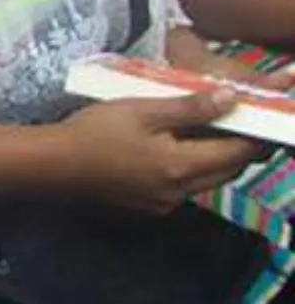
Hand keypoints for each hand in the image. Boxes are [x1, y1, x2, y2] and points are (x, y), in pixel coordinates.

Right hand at [55, 91, 260, 213]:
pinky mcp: (150, 206)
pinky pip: (185, 188)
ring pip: (207, 181)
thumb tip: (230, 98)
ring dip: (212, 159)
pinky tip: (170, 150)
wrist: (55, 164)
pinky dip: (190, 169)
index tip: (245, 113)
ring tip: (200, 131)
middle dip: (235, 147)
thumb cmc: (95, 131)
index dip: (249, 133)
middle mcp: (180, 192)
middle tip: (228, 119)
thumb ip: (189, 107)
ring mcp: (165, 203)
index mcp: (181, 167)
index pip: (236, 153)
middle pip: (228, 171)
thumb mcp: (142, 110)